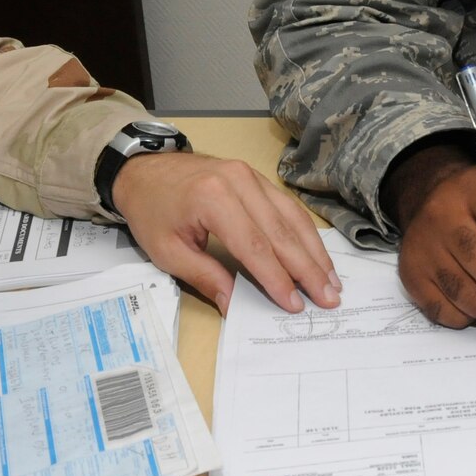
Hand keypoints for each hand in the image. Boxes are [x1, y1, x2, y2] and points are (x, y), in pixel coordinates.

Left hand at [110, 151, 337, 313]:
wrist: (143, 169)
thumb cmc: (151, 211)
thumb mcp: (168, 251)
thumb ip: (205, 277)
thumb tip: (235, 305)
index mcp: (213, 198)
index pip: (254, 246)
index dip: (277, 278)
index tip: (295, 304)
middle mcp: (239, 181)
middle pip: (281, 232)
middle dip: (307, 269)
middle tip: (329, 298)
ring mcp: (251, 175)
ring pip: (292, 218)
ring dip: (314, 252)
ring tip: (332, 281)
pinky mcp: (257, 177)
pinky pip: (287, 207)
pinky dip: (305, 233)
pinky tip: (317, 254)